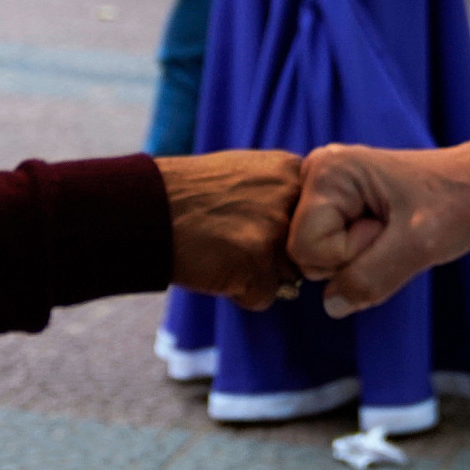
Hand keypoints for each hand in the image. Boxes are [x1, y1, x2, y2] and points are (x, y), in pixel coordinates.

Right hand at [158, 150, 302, 308]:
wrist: (146, 207)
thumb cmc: (192, 194)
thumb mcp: (248, 173)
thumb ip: (283, 193)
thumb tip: (315, 228)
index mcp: (293, 171)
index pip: (323, 220)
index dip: (294, 235)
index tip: (261, 229)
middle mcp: (292, 197)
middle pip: (310, 252)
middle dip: (280, 259)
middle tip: (238, 242)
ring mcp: (276, 229)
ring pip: (290, 278)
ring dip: (261, 276)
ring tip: (224, 252)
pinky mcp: (257, 262)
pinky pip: (263, 298)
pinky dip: (240, 293)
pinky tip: (215, 267)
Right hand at [289, 144, 469, 316]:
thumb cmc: (453, 204)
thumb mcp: (419, 246)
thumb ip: (372, 278)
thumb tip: (331, 306)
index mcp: (326, 170)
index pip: (304, 248)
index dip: (348, 255)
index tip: (389, 229)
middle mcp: (315, 172)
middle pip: (304, 253)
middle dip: (352, 257)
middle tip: (392, 230)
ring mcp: (323, 187)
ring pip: (316, 256)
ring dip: (358, 257)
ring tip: (391, 229)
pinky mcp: (334, 202)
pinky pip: (329, 251)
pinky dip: (359, 253)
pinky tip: (383, 231)